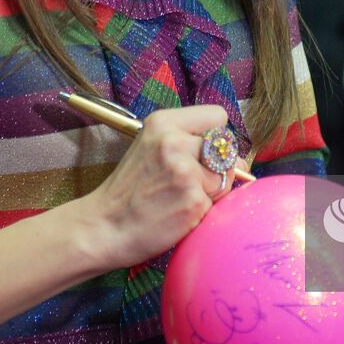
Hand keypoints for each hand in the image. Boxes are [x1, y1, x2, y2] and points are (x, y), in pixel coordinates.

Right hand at [72, 104, 228, 270]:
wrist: (103, 227)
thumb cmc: (130, 191)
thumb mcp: (152, 149)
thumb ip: (190, 144)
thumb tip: (240, 160)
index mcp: (164, 122)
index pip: (218, 117)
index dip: (215, 137)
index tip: (199, 154)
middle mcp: (174, 141)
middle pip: (227, 147)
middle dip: (216, 167)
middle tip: (186, 182)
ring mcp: (185, 170)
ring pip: (227, 177)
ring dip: (212, 191)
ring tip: (179, 198)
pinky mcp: (193, 200)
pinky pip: (218, 203)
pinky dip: (203, 211)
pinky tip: (177, 214)